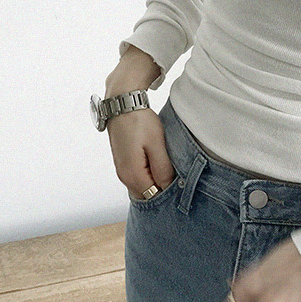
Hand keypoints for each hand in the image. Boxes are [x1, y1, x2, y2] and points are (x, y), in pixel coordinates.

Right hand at [102, 55, 176, 198]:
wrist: (122, 104)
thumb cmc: (139, 120)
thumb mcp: (157, 144)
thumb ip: (163, 169)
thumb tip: (168, 188)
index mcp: (133, 174)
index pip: (153, 197)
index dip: (167, 194)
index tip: (179, 185)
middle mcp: (124, 177)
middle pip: (146, 196)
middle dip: (160, 191)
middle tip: (175, 178)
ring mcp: (121, 172)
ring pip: (141, 189)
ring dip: (154, 184)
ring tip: (166, 170)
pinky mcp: (122, 165)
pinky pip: (137, 180)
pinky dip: (147, 178)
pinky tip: (156, 166)